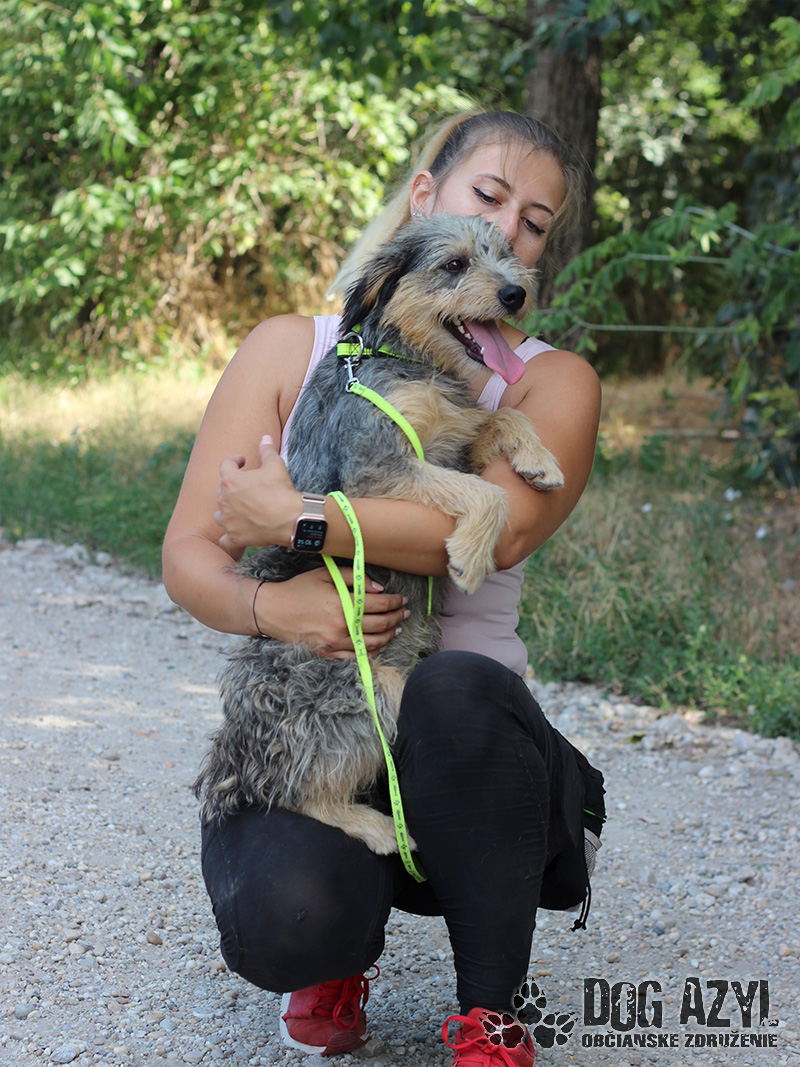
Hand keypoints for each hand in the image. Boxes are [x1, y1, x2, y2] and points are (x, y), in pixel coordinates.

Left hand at [215, 435, 297, 550]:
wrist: (290, 519)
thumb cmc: (281, 491)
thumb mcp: (276, 465)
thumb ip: (267, 450)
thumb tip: (265, 437)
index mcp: (231, 481)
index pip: (226, 465)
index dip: (235, 461)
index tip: (243, 461)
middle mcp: (224, 501)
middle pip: (222, 491)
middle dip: (232, 488)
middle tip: (245, 487)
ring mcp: (228, 521)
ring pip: (219, 515)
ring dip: (226, 512)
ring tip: (236, 510)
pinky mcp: (235, 537)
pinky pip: (225, 539)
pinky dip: (228, 536)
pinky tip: (234, 534)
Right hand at [260, 567, 409, 660]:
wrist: (271, 611)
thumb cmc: (298, 589)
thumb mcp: (324, 575)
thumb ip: (353, 578)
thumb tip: (379, 588)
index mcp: (342, 603)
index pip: (380, 604)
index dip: (395, 601)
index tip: (402, 599)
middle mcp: (342, 625)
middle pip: (381, 624)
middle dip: (397, 618)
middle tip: (405, 613)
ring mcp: (335, 642)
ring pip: (373, 643)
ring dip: (389, 636)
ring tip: (396, 629)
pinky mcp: (328, 653)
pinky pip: (356, 656)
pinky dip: (371, 651)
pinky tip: (379, 645)